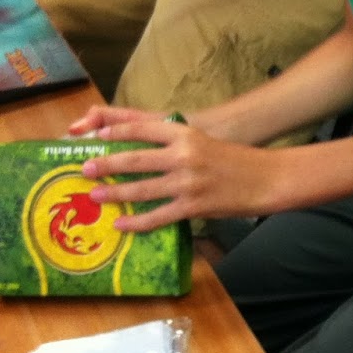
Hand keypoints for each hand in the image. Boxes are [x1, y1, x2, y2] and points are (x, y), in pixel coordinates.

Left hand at [73, 105, 282, 226]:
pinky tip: (121, 224)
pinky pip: (158, 215)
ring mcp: (187, 181)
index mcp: (185, 133)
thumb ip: (176, 143)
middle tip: (85, 168)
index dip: (115, 132)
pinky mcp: (193, 205)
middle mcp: (183, 154)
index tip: (96, 137)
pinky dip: (137, 221)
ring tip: (94, 196)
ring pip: (142, 188)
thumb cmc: (235, 160)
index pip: (141, 129)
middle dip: (106, 164)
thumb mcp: (204, 141)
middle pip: (135, 158)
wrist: (266, 178)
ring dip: (115, 193)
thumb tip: (144, 152)